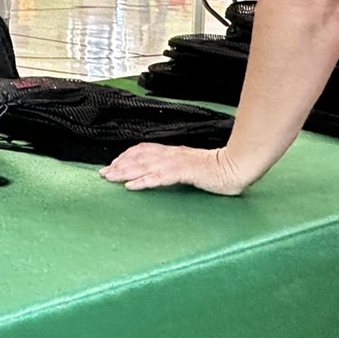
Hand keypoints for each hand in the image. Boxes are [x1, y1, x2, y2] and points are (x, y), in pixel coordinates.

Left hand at [98, 144, 249, 195]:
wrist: (236, 166)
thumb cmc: (215, 169)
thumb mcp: (190, 166)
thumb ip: (175, 167)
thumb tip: (160, 171)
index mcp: (172, 152)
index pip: (142, 150)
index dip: (125, 156)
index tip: (111, 165)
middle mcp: (171, 155)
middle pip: (138, 158)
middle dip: (119, 165)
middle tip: (102, 174)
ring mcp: (177, 163)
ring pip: (145, 166)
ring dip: (125, 172)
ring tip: (110, 178)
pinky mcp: (184, 172)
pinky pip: (160, 177)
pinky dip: (144, 181)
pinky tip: (132, 186)